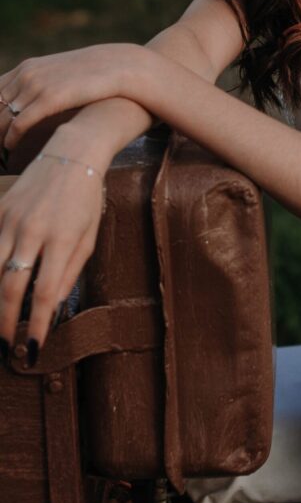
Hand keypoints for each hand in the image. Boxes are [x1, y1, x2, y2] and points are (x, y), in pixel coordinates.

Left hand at [0, 43, 141, 152]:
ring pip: (1, 116)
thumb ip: (44, 85)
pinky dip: (10, 138)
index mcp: (28, 67)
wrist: (120, 67)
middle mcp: (27, 74)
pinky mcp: (49, 99)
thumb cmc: (93, 76)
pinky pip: (19, 124)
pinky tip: (9, 148)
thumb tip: (34, 105)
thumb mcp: (62, 74)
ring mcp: (37, 86)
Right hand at [0, 125, 111, 357]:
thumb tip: (53, 304)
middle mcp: (33, 230)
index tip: (32, 350)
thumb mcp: (90, 235)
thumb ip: (71, 270)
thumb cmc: (86, 198)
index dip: (38, 325)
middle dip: (6, 323)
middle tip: (5, 348)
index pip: (46, 293)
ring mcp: (12, 219)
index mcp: (63, 239)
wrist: (71, 153)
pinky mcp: (0, 209)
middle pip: (11, 287)